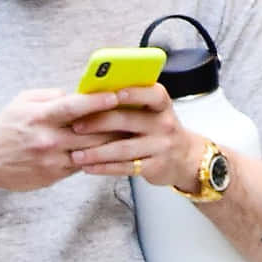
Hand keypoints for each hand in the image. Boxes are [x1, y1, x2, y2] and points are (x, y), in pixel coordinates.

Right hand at [0, 89, 123, 193]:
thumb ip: (51, 97)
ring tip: (132, 133)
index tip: (117, 95)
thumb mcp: (23, 102)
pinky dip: (98, 157)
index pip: (74, 107)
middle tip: (136, 114)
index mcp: (40, 116)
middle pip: (90, 131)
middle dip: (114, 123)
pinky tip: (113, 151)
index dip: (97, 101)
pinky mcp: (54, 175)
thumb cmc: (7, 127)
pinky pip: (83, 165)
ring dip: (113, 142)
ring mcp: (52, 160)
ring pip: (91, 151)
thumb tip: (79, 93)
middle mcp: (48, 139)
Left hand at [69, 84, 202, 191]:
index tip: (112, 93)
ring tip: (76, 154)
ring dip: (97, 152)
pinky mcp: (155, 167)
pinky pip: (125, 168)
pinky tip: (88, 167)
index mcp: (161, 104)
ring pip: (124, 148)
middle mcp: (164, 123)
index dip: (133, 93)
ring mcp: (160, 146)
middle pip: (128, 120)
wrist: (185, 157)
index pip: (151, 94)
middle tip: (76, 126)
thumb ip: (130, 103)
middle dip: (99, 122)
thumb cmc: (158, 129)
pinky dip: (104, 168)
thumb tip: (92, 94)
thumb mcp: (152, 111)